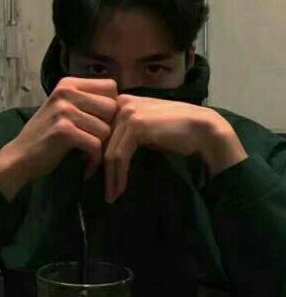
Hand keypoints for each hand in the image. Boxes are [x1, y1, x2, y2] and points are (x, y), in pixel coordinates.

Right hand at [0, 77, 117, 200]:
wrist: (20, 156)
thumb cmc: (47, 134)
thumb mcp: (64, 108)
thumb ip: (87, 101)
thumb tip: (122, 103)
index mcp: (69, 83)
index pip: (111, 86)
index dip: (112, 107)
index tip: (101, 123)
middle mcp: (66, 92)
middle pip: (112, 107)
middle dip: (108, 128)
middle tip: (96, 141)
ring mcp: (64, 110)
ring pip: (105, 128)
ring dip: (101, 147)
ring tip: (89, 154)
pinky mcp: (64, 130)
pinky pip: (95, 144)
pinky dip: (94, 160)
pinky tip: (87, 165)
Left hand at [104, 94, 247, 202]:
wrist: (203, 129)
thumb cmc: (175, 131)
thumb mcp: (144, 129)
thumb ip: (124, 134)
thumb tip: (105, 153)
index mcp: (122, 100)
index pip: (101, 130)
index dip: (96, 153)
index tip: (94, 172)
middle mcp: (121, 102)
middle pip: (102, 141)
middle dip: (98, 167)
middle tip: (99, 187)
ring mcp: (128, 112)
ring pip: (109, 151)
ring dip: (109, 177)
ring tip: (110, 195)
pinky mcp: (136, 125)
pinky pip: (119, 155)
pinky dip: (118, 175)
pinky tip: (118, 189)